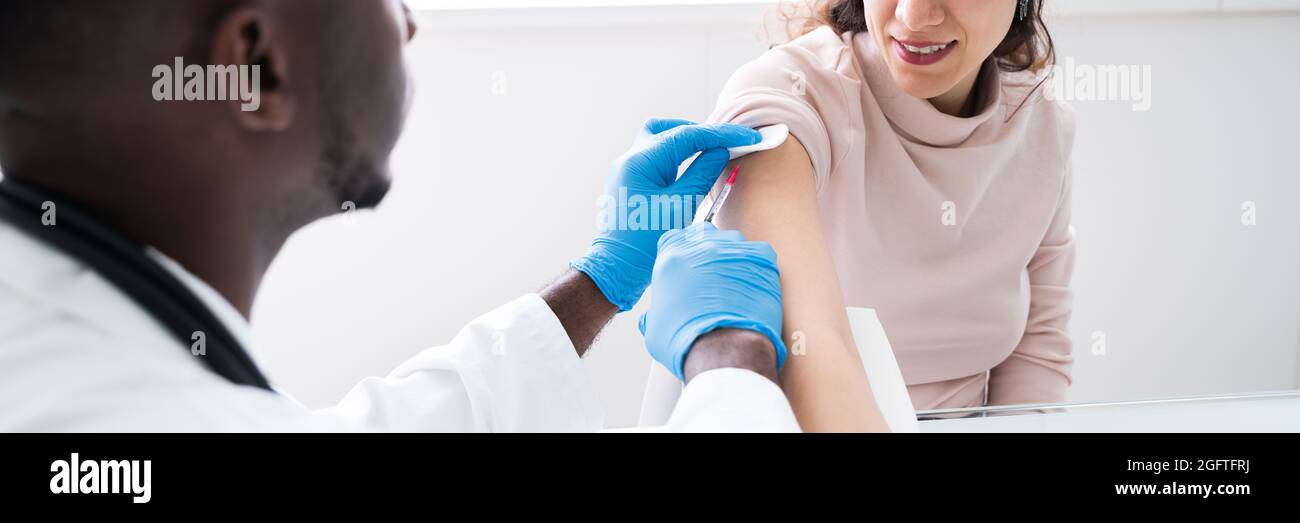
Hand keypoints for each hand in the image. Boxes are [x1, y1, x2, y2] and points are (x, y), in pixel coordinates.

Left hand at [570, 118, 760, 310]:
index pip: (687, 135)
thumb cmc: (644, 243)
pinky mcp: (632, 182)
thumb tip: (720, 153)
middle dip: (703, 134)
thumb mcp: (680, 207)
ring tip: (714, 152)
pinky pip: (658, 158)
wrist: (615, 270)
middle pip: (671, 130)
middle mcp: (630, 159)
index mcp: (640, 162)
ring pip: (662, 140)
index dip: (721, 134)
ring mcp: (628, 170)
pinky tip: (695, 166)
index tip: (747, 137)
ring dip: (689, 143)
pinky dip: (679, 158)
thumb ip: (702, 175)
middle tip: (730, 142)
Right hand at [639, 223, 786, 380]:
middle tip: (712, 277)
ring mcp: (733, 249)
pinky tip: (754, 286)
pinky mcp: (761, 258)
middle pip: (704, 235)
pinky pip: (760, 252)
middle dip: (707, 251)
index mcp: (671, 258)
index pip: (674, 239)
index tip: (687, 267)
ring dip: (733, 257)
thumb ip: (653, 315)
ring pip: (733, 242)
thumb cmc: (687, 343)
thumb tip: (650, 320)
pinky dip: (759, 266)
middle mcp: (701, 247)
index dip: (681, 253)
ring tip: (736, 284)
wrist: (724, 351)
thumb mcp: (655, 329)